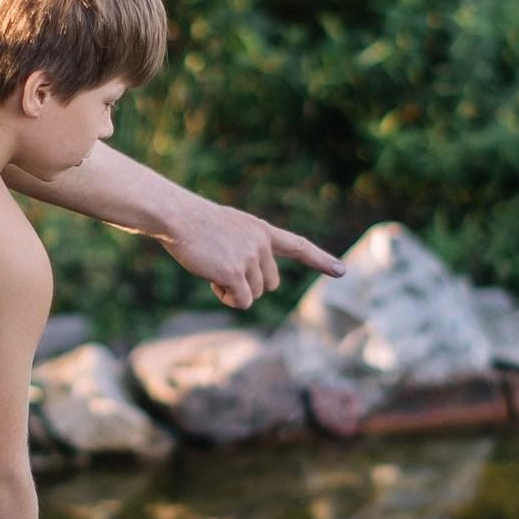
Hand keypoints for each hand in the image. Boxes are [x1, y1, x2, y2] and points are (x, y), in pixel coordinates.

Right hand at [158, 195, 342, 310]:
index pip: (298, 246)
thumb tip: (249, 281)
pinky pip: (241, 301)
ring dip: (234, 292)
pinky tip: (212, 280)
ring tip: (213, 269)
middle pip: (270, 283)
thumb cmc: (194, 223)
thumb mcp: (228, 229)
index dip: (320, 260)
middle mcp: (261, 244)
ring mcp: (250, 258)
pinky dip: (228, 298)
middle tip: (224, 270)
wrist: (177, 217)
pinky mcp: (235, 272)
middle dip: (250, 285)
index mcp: (262, 230)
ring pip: (254, 294)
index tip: (341, 271)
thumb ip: (246, 248)